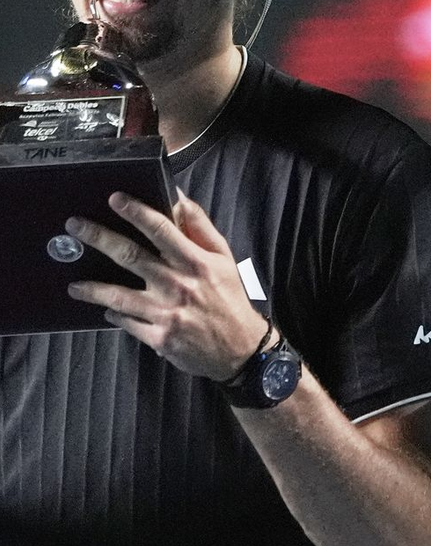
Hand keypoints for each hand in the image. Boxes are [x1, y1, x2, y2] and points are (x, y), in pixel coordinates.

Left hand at [65, 190, 267, 381]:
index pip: (163, 230)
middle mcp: (179, 285)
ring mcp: (167, 313)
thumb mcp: (223, 258)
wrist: (240, 347)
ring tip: (74, 285)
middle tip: (75, 226)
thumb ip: (200, 227)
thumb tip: (178, 198)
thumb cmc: (229, 297)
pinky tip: (107, 309)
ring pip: (119, 295)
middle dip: (100, 238)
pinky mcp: (159, 337)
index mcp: (197, 262)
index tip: (115, 199)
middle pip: (131, 256)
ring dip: (93, 288)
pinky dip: (114, 314)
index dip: (137, 212)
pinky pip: (127, 322)